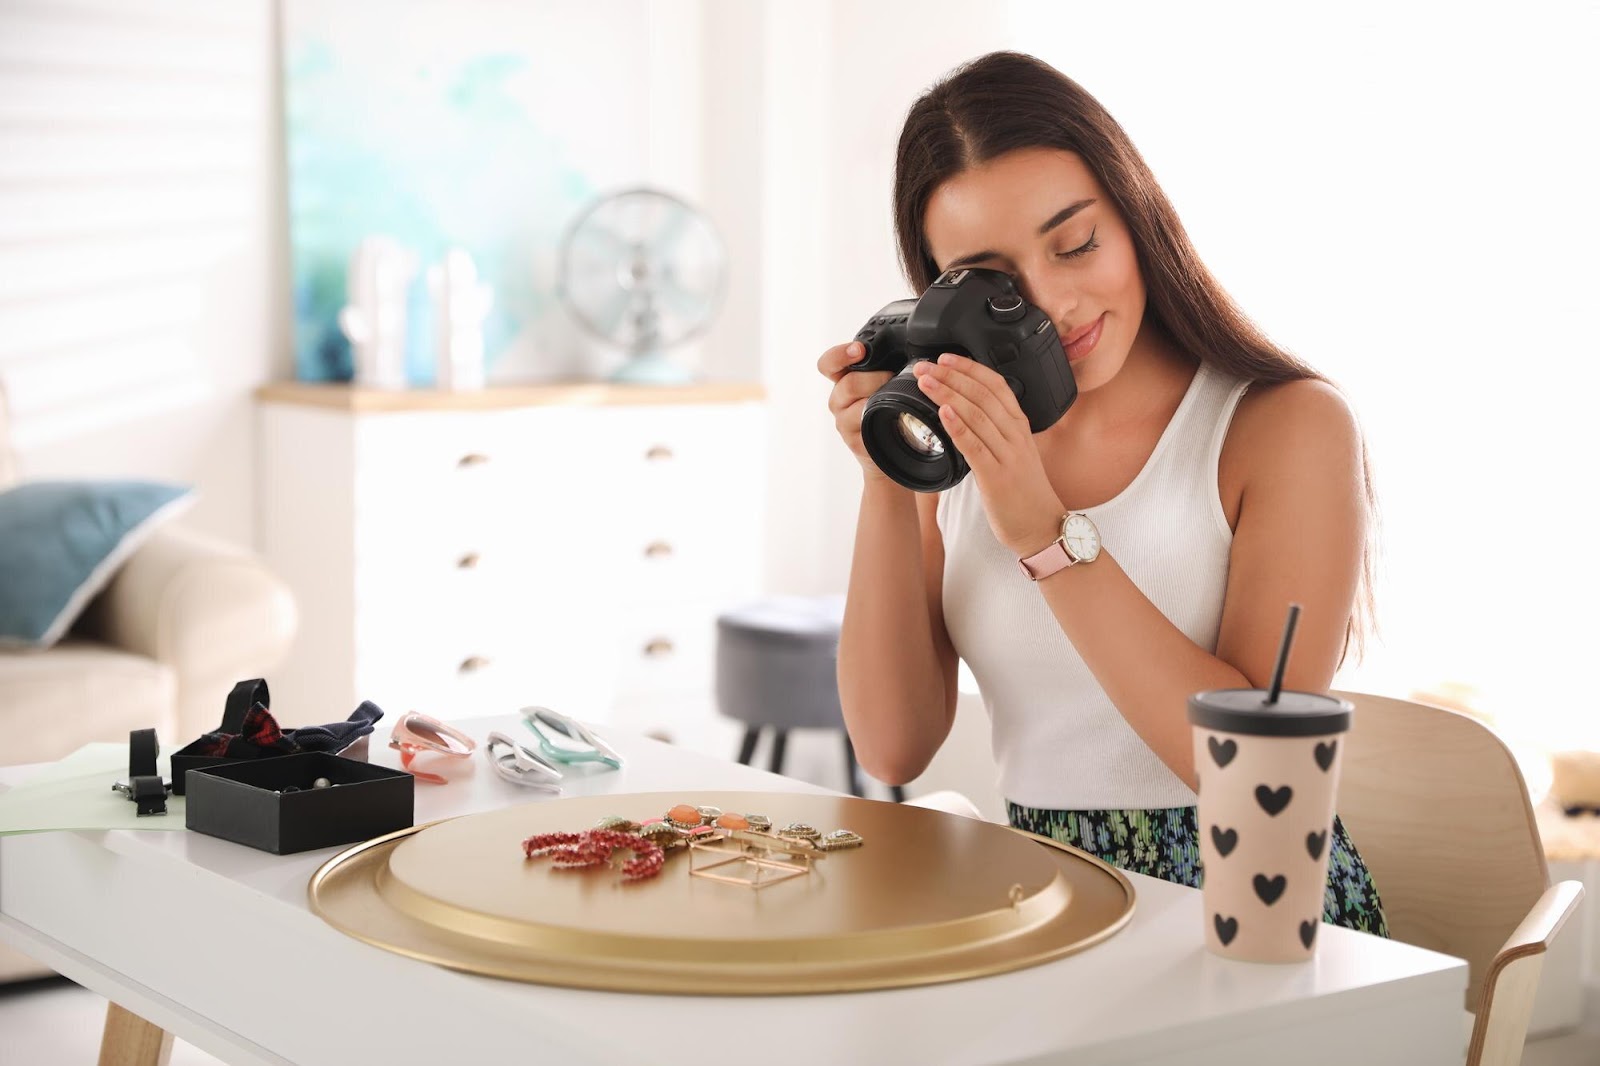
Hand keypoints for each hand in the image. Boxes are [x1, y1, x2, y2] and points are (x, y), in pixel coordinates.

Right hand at [818, 340, 896, 483]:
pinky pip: (865, 427)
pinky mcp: (855, 441)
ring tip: (896, 397)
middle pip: (848, 384)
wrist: (892, 446)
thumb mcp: (884, 380)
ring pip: (857, 405)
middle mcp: (839, 400)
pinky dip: (879, 419)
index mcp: (843, 380)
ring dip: (878, 398)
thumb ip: (885, 365)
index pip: (829, 364)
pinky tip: (890, 415)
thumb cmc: (889, 407)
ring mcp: (844, 421)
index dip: (840, 354)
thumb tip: (911, 349)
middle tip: (893, 377)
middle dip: (875, 378)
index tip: (859, 350)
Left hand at [913, 354, 1064, 553]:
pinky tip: (943, 413)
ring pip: (977, 415)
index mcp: (1019, 426)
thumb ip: (995, 430)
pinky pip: (975, 446)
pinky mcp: (997, 477)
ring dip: (948, 395)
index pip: (996, 385)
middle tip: (925, 366)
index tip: (946, 358)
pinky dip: (958, 427)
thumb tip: (965, 412)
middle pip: (982, 395)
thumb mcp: (1014, 452)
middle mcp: (1015, 435)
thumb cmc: (1025, 492)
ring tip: (926, 382)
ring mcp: (1008, 455)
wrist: (1042, 527)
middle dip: (951, 377)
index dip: (970, 368)